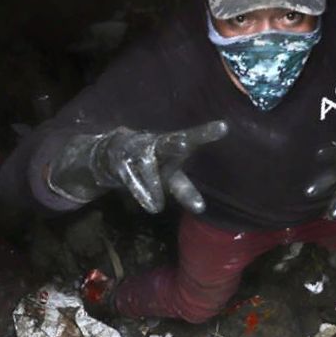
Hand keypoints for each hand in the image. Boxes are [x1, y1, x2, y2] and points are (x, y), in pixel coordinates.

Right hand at [97, 121, 228, 213]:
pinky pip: (131, 178)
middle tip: (185, 145)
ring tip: (158, 208)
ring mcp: (137, 151)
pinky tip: (151, 207)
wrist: (111, 153)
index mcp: (172, 146)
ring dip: (153, 185)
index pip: (192, 137)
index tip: (224, 127)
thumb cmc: (151, 164)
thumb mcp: (169, 176)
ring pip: (147, 167)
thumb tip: (200, 209)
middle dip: (177, 143)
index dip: (206, 133)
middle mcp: (157, 145)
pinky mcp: (121, 162)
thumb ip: (184, 190)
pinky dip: (141, 192)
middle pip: (168, 143)